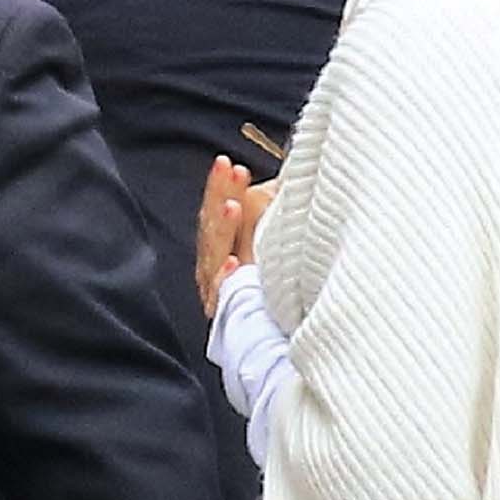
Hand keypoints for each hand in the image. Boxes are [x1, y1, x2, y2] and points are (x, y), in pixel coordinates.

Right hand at [196, 156, 274, 313]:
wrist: (284, 333)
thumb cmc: (287, 275)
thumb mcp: (280, 233)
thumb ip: (273, 206)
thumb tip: (288, 173)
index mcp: (227, 243)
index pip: (217, 209)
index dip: (221, 187)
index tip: (230, 166)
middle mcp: (219, 265)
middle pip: (212, 227)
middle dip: (220, 197)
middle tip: (232, 172)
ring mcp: (220, 290)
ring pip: (215, 256)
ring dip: (223, 230)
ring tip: (233, 206)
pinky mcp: (227, 315)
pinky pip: (223, 295)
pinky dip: (225, 280)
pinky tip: (232, 264)